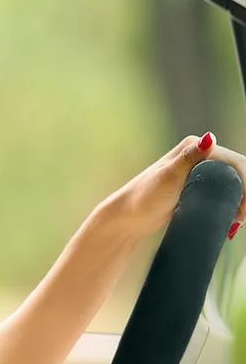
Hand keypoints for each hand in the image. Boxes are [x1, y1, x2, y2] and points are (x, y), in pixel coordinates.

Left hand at [101, 133, 245, 240]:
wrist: (129, 217)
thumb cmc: (145, 196)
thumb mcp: (169, 176)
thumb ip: (189, 158)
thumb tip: (209, 139)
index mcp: (193, 147)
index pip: (234, 163)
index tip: (243, 209)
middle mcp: (199, 156)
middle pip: (237, 174)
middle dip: (244, 196)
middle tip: (239, 220)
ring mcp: (199, 173)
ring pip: (233, 186)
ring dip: (239, 204)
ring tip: (233, 224)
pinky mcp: (198, 189)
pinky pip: (224, 195)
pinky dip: (231, 208)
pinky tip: (230, 223)